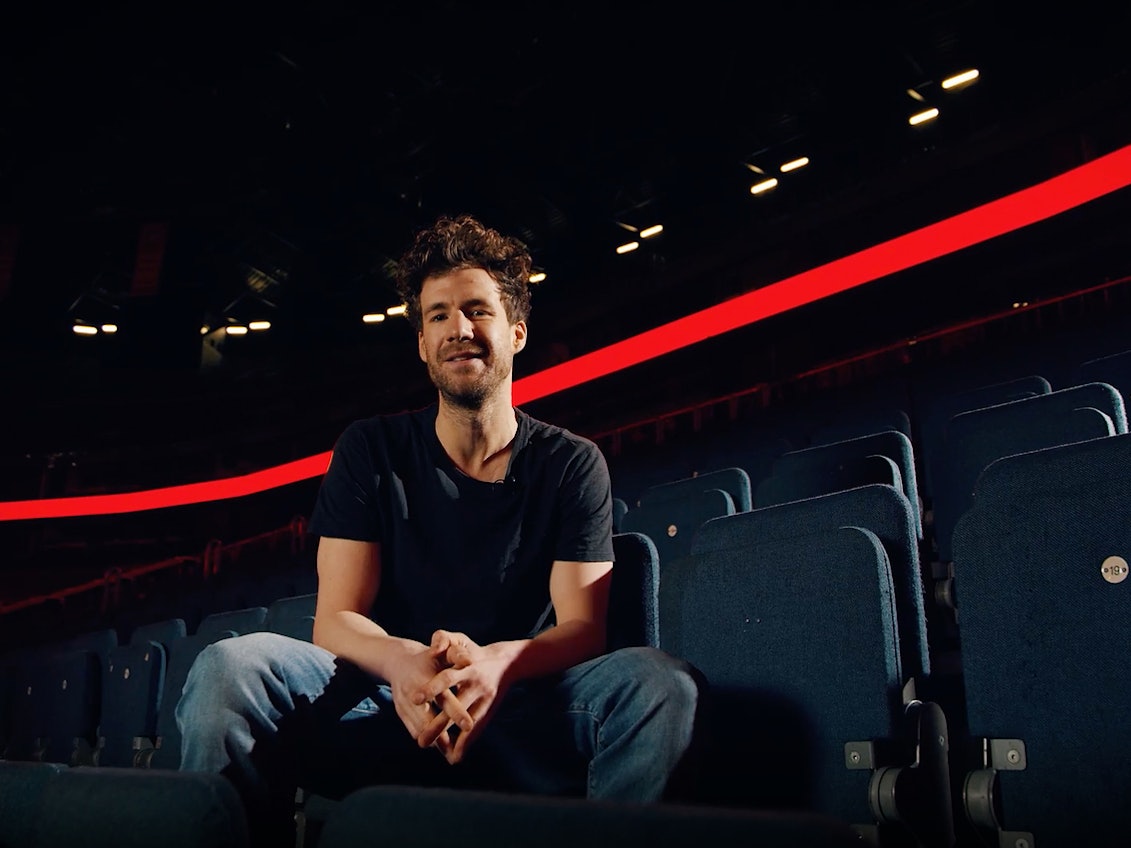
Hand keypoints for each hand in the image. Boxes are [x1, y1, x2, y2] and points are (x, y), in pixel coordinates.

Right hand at [387, 639, 473, 760]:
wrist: (398, 660)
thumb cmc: (428, 656)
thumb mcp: (441, 652)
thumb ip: (455, 655)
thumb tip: (469, 660)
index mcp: (425, 677)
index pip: (443, 697)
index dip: (455, 712)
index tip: (469, 725)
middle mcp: (412, 693)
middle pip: (428, 719)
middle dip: (442, 735)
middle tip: (457, 749)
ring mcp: (404, 704)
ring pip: (420, 729)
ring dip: (435, 741)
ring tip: (452, 752)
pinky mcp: (400, 712)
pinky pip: (412, 730)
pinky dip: (426, 739)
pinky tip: (440, 746)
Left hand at [412, 629, 512, 763]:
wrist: (506, 662)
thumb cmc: (473, 650)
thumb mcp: (460, 640)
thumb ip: (443, 640)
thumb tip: (433, 648)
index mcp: (467, 667)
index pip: (447, 678)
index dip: (432, 688)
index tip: (415, 698)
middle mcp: (476, 684)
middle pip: (454, 706)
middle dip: (438, 725)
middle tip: (421, 741)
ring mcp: (483, 699)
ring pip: (465, 723)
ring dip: (451, 740)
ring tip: (435, 753)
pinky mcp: (487, 710)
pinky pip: (476, 730)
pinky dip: (465, 744)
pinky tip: (453, 758)